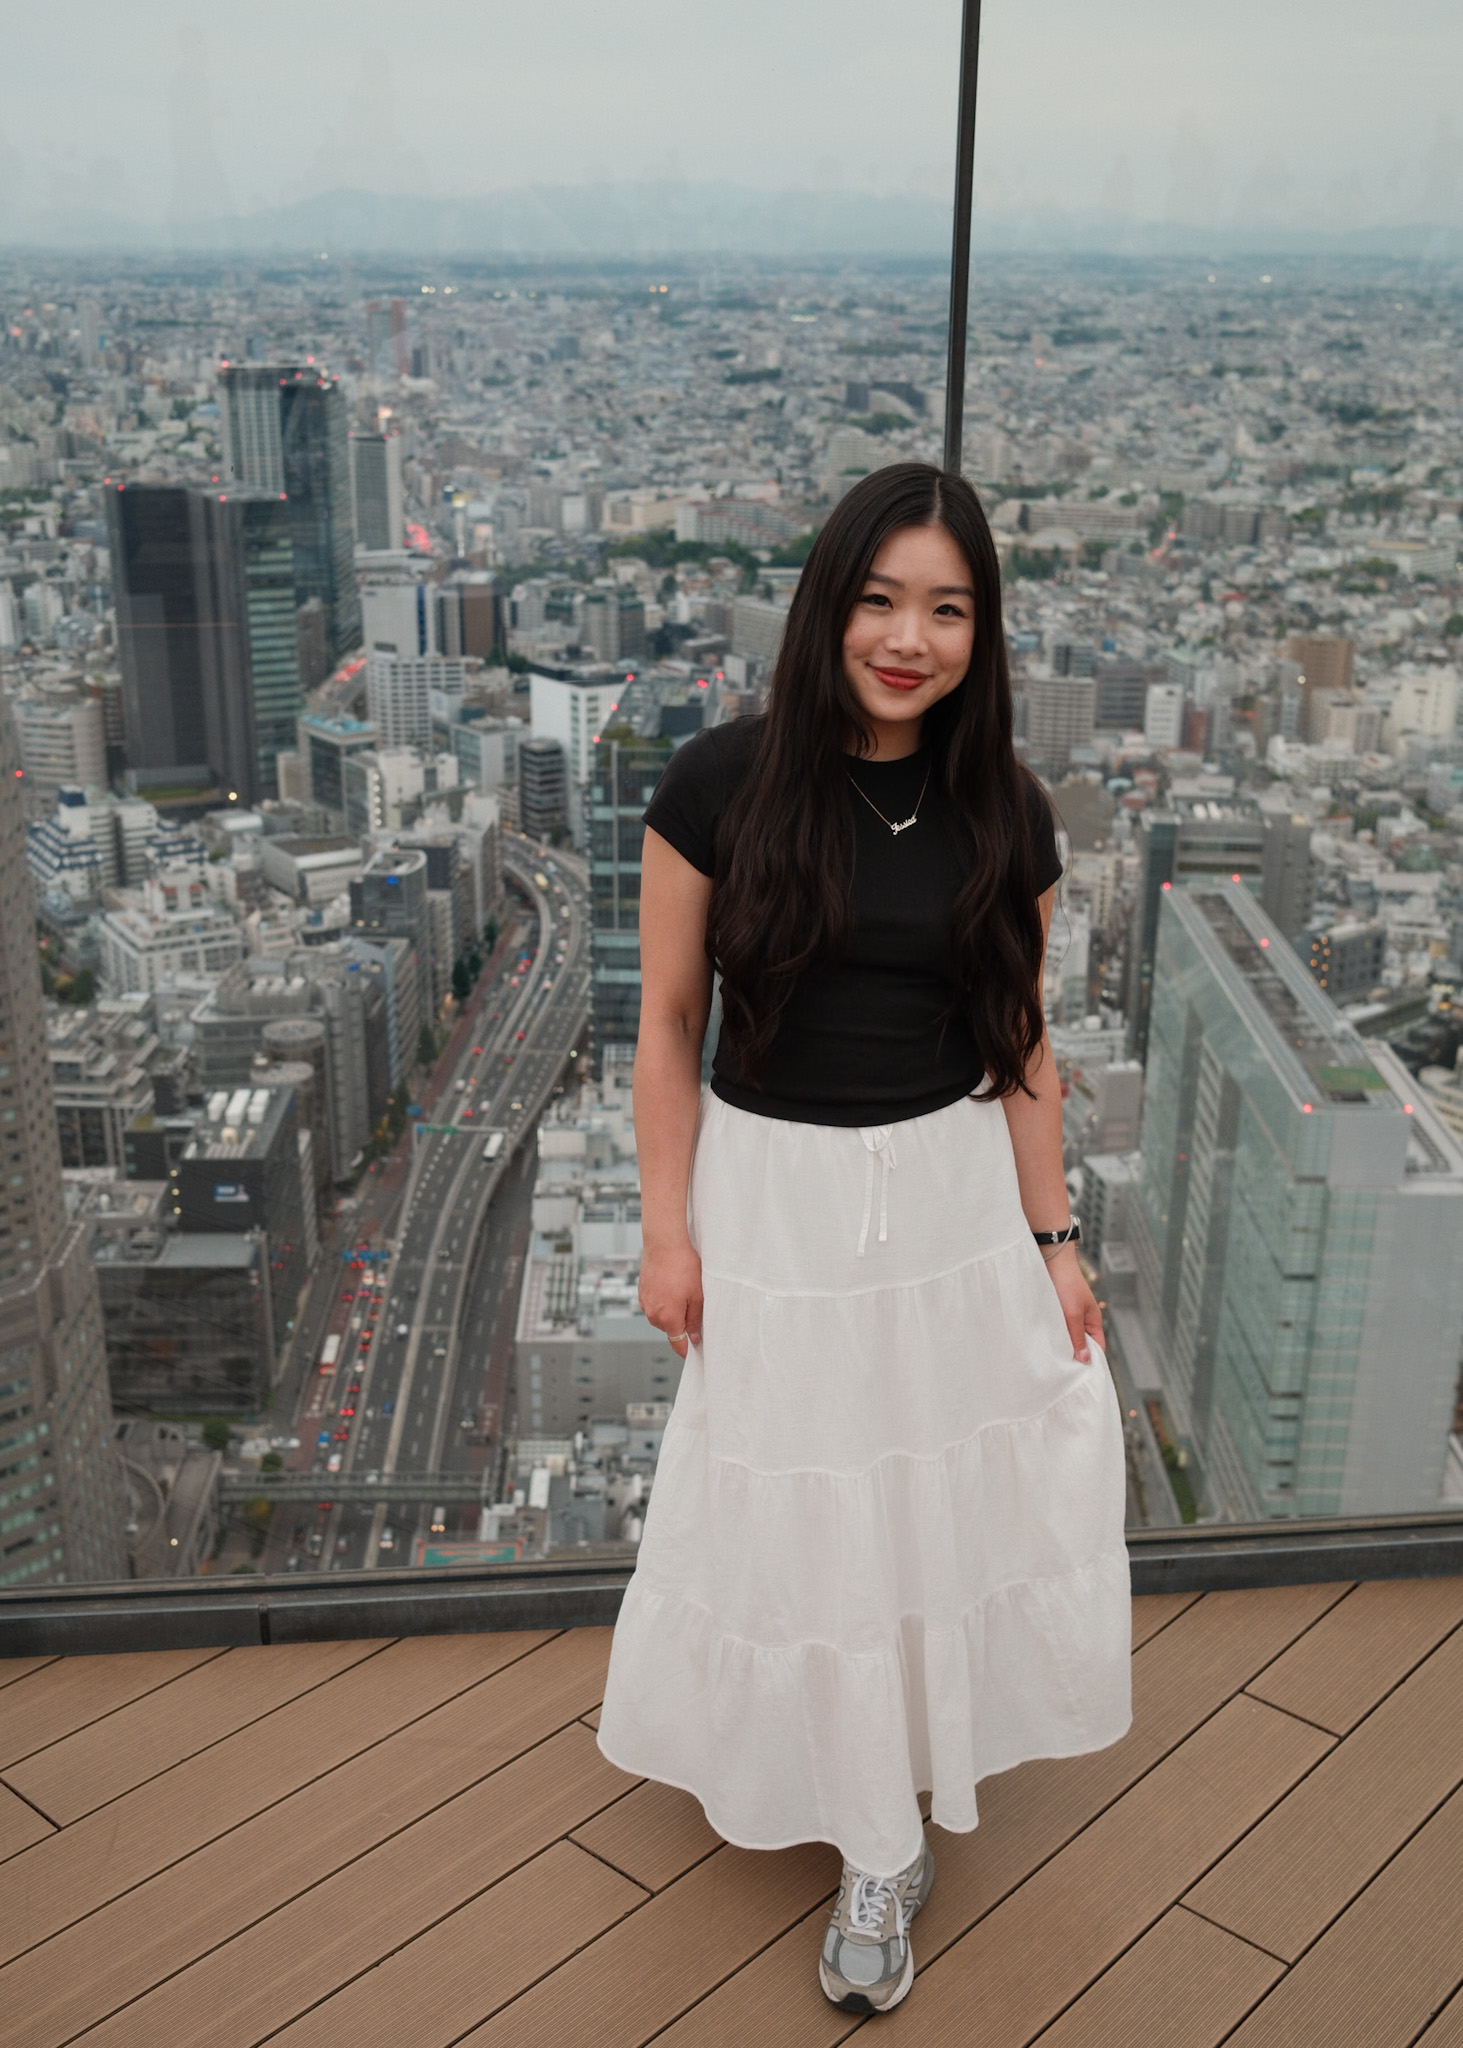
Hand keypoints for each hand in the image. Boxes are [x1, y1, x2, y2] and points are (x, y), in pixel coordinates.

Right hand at [639, 1237, 703, 1359]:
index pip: (677, 1343)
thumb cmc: (683, 1266)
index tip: (694, 1350)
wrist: (663, 1243)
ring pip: (661, 1316)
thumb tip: (695, 1338)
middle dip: (681, 1323)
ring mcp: (645, 1303)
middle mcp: (653, 1314)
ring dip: (671, 1310)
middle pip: (669, 1329)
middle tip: (693, 1305)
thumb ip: (695, 1320)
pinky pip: (654, 1304)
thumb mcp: (697, 1295)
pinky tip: (671, 1285)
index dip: (686, 1349)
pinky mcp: (642, 1292)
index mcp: (668, 1318)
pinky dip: (663, 1300)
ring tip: (681, 1290)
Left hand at [1040, 1243, 1104, 1363]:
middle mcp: (1082, 1319)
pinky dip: (1052, 1336)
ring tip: (1051, 1360)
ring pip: (1067, 1337)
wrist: (1050, 1260)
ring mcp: (1068, 1315)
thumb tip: (1085, 1360)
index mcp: (1093, 1320)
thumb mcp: (1073, 1314)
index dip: (1092, 1360)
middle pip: (1081, 1344)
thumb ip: (1078, 1337)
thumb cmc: (1066, 1285)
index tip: (1080, 1375)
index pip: (1097, 1346)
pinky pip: (1056, 1329)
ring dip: (1061, 1346)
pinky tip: (1043, 1344)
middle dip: (1074, 1355)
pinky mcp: (1055, 1311)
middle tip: (1062, 1371)